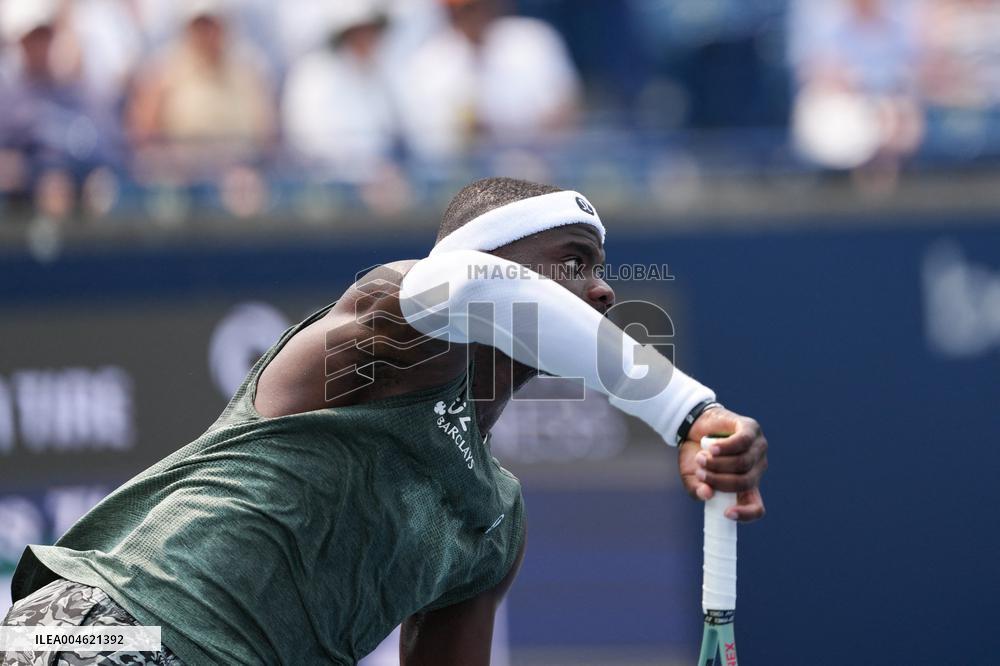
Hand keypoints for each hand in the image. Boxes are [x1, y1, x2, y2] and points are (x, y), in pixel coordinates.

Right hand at [677, 406, 766, 521]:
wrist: (693, 425)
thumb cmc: (695, 454)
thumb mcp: (691, 476)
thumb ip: (697, 489)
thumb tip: (707, 494)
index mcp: (746, 486)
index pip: (756, 507)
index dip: (746, 514)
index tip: (727, 513)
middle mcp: (756, 469)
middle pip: (745, 482)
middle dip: (720, 481)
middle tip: (701, 473)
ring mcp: (757, 448)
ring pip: (743, 463)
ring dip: (717, 463)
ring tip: (701, 458)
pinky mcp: (751, 429)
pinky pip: (742, 442)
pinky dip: (724, 447)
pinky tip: (711, 448)